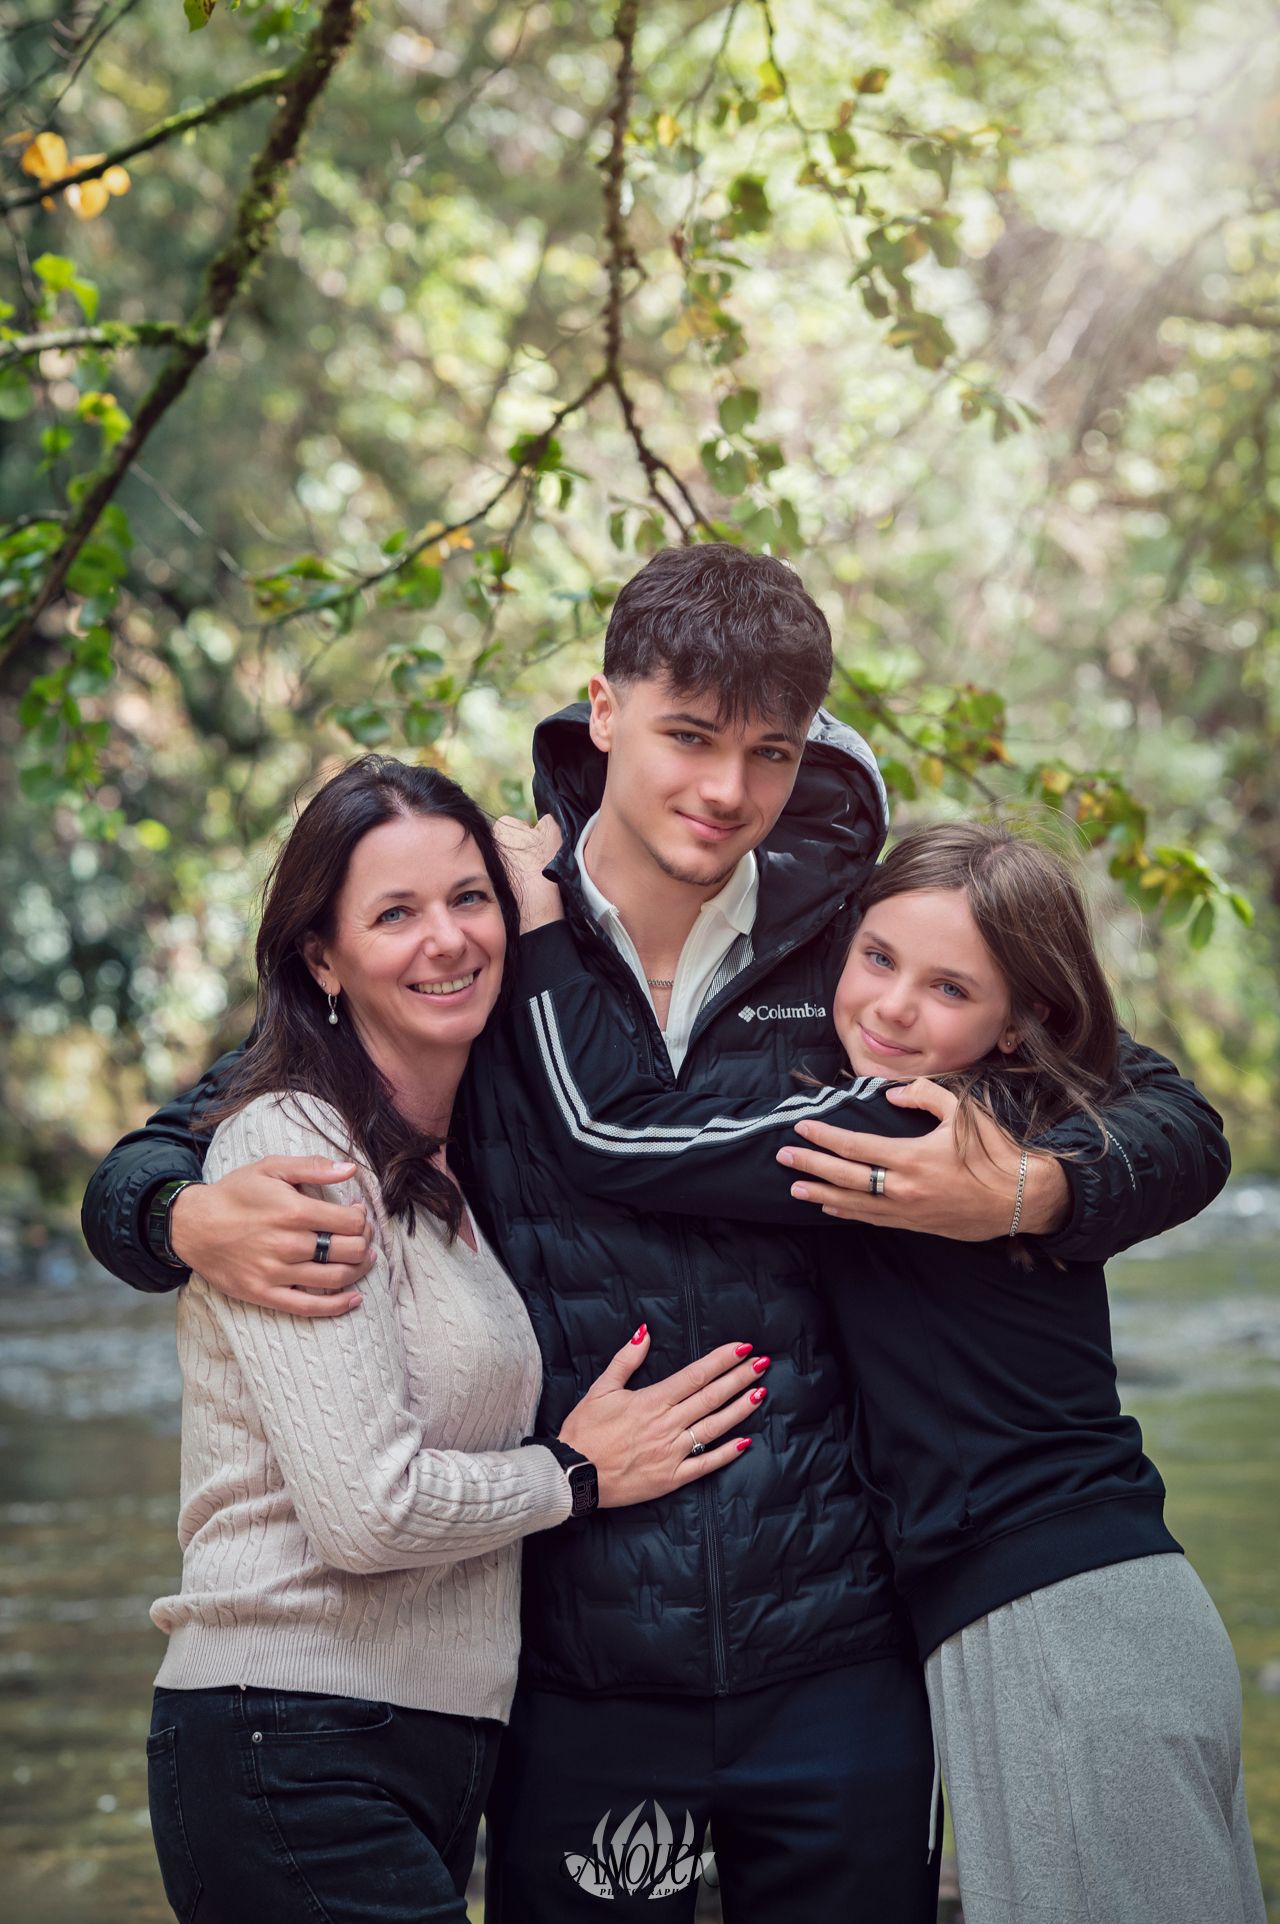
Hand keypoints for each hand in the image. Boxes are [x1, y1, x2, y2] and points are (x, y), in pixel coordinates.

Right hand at [169, 1158, 374, 1315]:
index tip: (358, 1214)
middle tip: (364, 1237)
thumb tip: (351, 1168)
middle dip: (365, 1242)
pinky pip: (308, 1307)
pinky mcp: (264, 1294)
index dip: (362, 1218)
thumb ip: (313, 1167)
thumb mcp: (271, 1168)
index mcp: (294, 1211)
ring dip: (359, 1270)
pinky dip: (337, 1306)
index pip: (350, 1222)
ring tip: (364, 1260)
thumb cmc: (235, 1193)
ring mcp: (276, 1273)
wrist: (193, 1225)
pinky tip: (354, 1299)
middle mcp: (288, 1244)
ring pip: (335, 1278)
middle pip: (348, 1250)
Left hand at [493, 813, 563, 933]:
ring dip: (520, 865)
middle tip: (536, 865)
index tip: (539, 852)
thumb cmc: (545, 868)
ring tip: (532, 877)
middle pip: (514, 842)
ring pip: (511, 859)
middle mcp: (490, 843)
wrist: (535, 907)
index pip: (522, 826)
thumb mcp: (553, 834)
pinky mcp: (491, 882)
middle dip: (524, 851)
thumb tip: (542, 822)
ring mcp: (488, 864)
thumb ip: (547, 821)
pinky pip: (507, 875)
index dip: (535, 838)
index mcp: (502, 826)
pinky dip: (516, 879)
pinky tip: (525, 887)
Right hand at [558, 1328, 767, 1506]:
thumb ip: (626, 1360)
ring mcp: (671, 1453)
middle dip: (739, 1378)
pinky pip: (705, 1465)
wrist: (572, 1474)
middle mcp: (667, 1425)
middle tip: (762, 1364)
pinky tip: (745, 1443)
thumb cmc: (584, 1431)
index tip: (743, 1348)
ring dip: (739, 1410)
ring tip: (760, 1394)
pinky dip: (726, 1454)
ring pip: (713, 1428)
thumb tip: (646, 1333)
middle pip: (711, 1397)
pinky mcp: (671, 1478)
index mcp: (652, 1401)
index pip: (695, 1375)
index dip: (722, 1360)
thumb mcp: (601, 1389)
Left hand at [775, 1078, 1069, 1240]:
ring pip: (854, 1204)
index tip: (801, 1129)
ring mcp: (909, 1211)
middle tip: (783, 1158)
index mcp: (911, 1157)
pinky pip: (874, 1219)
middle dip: (811, 1166)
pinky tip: (832, 1208)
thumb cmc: (995, 1150)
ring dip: (822, 1194)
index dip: (824, 1138)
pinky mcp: (918, 1225)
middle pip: (845, 1177)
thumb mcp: (962, 1111)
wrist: (1024, 1197)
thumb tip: (890, 1095)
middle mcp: (903, 1188)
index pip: (854, 1147)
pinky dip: (849, 1213)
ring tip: (796, 1187)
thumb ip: (923, 1096)